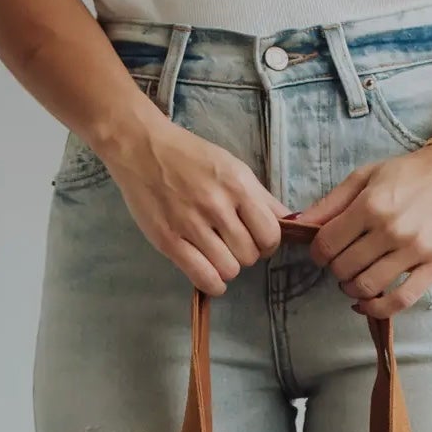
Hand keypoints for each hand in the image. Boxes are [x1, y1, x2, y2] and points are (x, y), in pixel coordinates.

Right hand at [105, 116, 291, 295]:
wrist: (141, 148)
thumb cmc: (190, 156)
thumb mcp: (233, 167)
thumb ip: (261, 197)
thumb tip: (290, 221)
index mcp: (237, 185)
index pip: (270, 234)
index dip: (267, 242)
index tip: (255, 238)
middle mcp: (217, 205)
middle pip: (250, 255)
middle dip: (245, 254)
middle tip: (231, 243)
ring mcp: (191, 225)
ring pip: (229, 270)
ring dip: (227, 267)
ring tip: (216, 253)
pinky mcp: (169, 241)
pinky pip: (204, 278)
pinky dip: (213, 283)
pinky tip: (209, 272)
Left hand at [288, 146, 431, 315]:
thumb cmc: (410, 174)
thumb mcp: (367, 176)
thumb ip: (331, 202)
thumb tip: (298, 224)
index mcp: (371, 205)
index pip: (327, 246)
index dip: (318, 254)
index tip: (324, 253)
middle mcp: (392, 229)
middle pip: (344, 269)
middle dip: (337, 270)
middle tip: (345, 262)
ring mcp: (415, 250)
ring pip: (367, 287)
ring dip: (353, 290)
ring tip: (356, 280)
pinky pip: (400, 300)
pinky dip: (377, 309)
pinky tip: (367, 304)